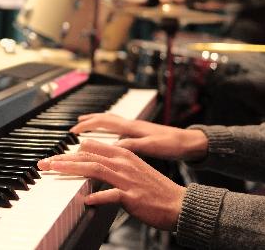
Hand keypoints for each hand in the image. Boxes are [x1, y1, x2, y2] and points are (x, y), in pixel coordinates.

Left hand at [38, 140, 185, 231]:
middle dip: (63, 159)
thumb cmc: (155, 190)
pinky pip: (111, 195)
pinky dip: (97, 196)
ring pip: (94, 169)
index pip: (91, 148)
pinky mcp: (132, 197)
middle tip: (45, 164)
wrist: (179, 204)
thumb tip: (92, 165)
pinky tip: (86, 200)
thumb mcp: (133, 170)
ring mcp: (127, 179)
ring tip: (54, 171)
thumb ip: (113, 166)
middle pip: (87, 156)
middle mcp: (123, 163)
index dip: (70, 152)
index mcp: (123, 155)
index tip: (54, 158)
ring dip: (71, 170)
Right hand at [72, 114, 207, 160]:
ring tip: (87, 123)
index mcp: (131, 127)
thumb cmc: (173, 145)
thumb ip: (131, 146)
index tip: (73, 131)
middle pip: (104, 118)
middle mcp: (132, 124)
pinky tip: (110, 134)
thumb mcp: (151, 147)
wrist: (190, 142)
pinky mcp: (141, 132)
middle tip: (74, 126)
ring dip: (97, 121)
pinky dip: (108, 127)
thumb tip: (112, 146)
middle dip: (88, 121)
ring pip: (111, 120)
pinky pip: (118, 126)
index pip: (103, 122)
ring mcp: (136, 127)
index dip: (87, 125)